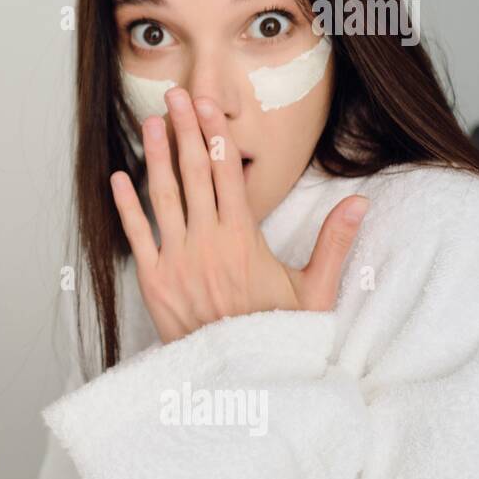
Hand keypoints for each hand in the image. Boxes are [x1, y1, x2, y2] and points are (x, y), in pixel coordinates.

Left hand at [110, 87, 367, 344]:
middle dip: (184, 130)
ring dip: (156, 156)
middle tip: (174, 95)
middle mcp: (207, 242)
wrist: (241, 383)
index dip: (216, 134)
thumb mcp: (315, 291)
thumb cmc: (278, 336)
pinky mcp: (154, 281)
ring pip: (163, 197)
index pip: (228, 173)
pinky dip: (126, 205)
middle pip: (194, 173)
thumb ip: (334, 243)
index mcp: (244, 239)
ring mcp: (177, 260)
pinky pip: (136, 235)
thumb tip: (359, 201)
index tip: (207, 105)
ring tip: (150, 122)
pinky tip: (119, 176)